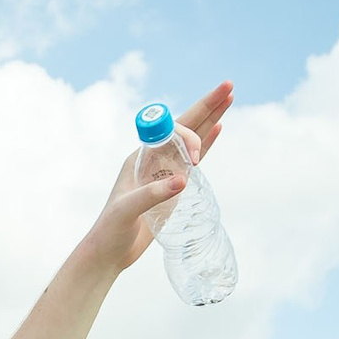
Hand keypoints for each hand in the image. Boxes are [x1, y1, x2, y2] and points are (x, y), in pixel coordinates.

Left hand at [83, 80, 232, 272]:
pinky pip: (194, 158)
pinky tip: (219, 127)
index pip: (169, 132)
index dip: (187, 134)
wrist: (109, 253)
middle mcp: (153, 159)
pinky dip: (207, 142)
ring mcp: (165, 170)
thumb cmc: (111, 230)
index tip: (196, 157)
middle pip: (184, 125)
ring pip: (192, 138)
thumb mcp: (128, 211)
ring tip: (229, 97)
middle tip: (228, 86)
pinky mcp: (173, 185)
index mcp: (139, 158)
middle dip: (206, 106)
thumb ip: (152, 194)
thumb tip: (184, 180)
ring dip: (210, 118)